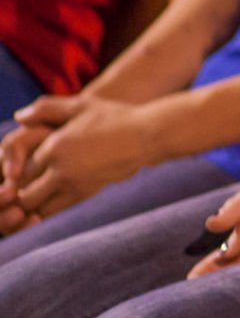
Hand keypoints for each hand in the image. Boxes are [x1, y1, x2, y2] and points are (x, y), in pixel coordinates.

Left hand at [0, 95, 154, 230]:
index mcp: (54, 144)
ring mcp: (72, 182)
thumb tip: (18, 117)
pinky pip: (53, 211)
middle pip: (22, 190)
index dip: (14, 173)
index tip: (16, 173)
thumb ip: (46, 108)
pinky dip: (44, 212)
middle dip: (17, 193)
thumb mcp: (82, 104)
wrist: (147, 136)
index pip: (17, 168)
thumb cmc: (115, 117)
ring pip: (34, 205)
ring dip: (29, 205)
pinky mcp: (85, 193)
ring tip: (33, 198)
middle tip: (19, 191)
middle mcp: (59, 166)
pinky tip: (49, 203)